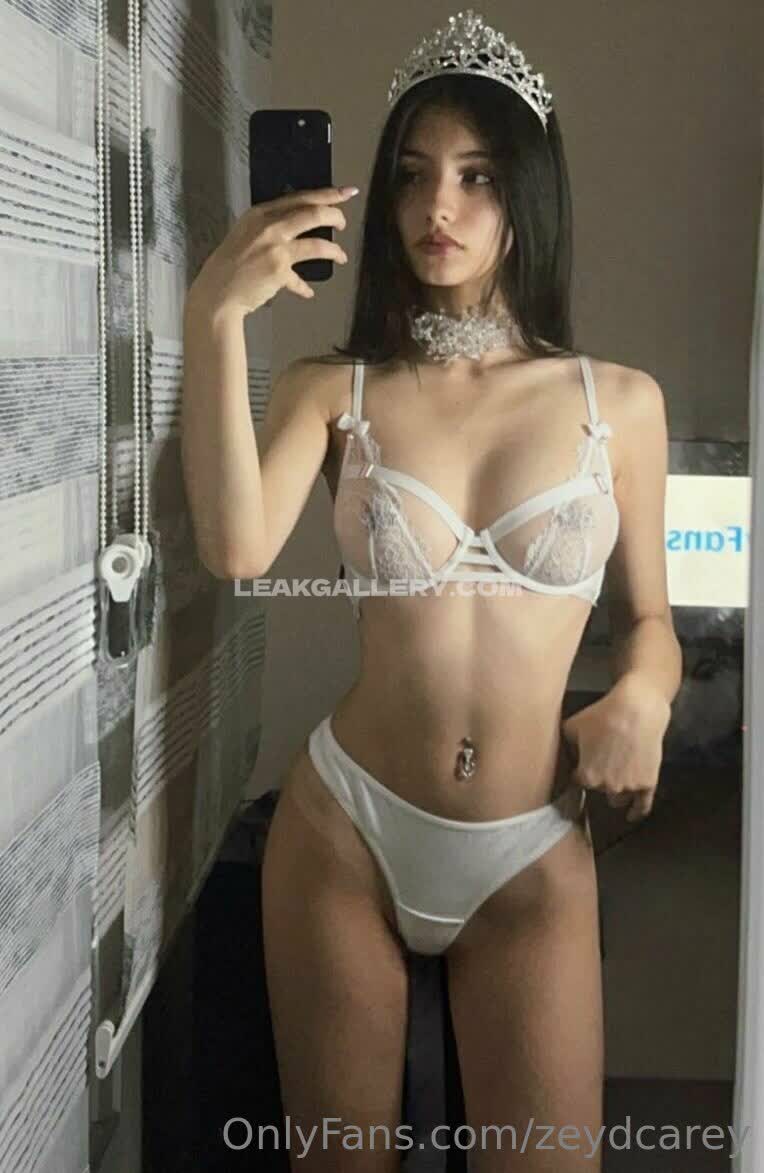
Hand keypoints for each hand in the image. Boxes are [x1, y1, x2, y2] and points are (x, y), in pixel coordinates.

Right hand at [186, 185, 355, 318]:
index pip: (300, 197)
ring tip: (341, 256)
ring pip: (318, 244)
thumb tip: (295, 225)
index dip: (327, 193)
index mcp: (261, 213)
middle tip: (343, 223)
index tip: (345, 192)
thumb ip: (269, 226)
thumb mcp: (246, 233)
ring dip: (335, 251)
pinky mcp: (279, 271)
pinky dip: (305, 287)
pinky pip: (302, 280)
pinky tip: (308, 292)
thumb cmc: (229, 265)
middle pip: (314, 213)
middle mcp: (269, 226)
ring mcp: (275, 248)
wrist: (217, 291)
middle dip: (336, 216)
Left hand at [560, 676, 670, 822]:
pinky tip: (631, 816)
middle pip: (599, 789)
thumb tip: (562, 756)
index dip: (581, 771)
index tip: (583, 764)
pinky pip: (642, 805)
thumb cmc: (603, 715)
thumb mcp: (572, 727)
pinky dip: (636, 811)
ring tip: (617, 774)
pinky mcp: (648, 783)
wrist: (637, 709)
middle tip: (605, 759)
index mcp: (587, 776)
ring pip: (618, 798)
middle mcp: (607, 786)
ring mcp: (629, 787)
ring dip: (616, 790)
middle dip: (600, 777)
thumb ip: (565, 747)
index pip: (579, 781)